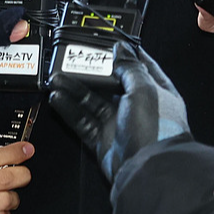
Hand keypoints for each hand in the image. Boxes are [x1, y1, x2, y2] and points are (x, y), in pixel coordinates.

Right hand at [47, 41, 191, 181]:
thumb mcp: (144, 89)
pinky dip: (69, 109)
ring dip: (74, 89)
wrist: (147, 171)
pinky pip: (83, 121)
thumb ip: (130, 67)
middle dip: (92, 72)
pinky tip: (58, 97)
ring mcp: (119, 124)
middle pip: (111, 83)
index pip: (141, 66)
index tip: (108, 42)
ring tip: (56, 78)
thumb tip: (121, 48)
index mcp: (157, 92)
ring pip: (92, 102)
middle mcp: (138, 108)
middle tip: (73, 59)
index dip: (125, 53)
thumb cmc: (156, 130)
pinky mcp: (103, 140)